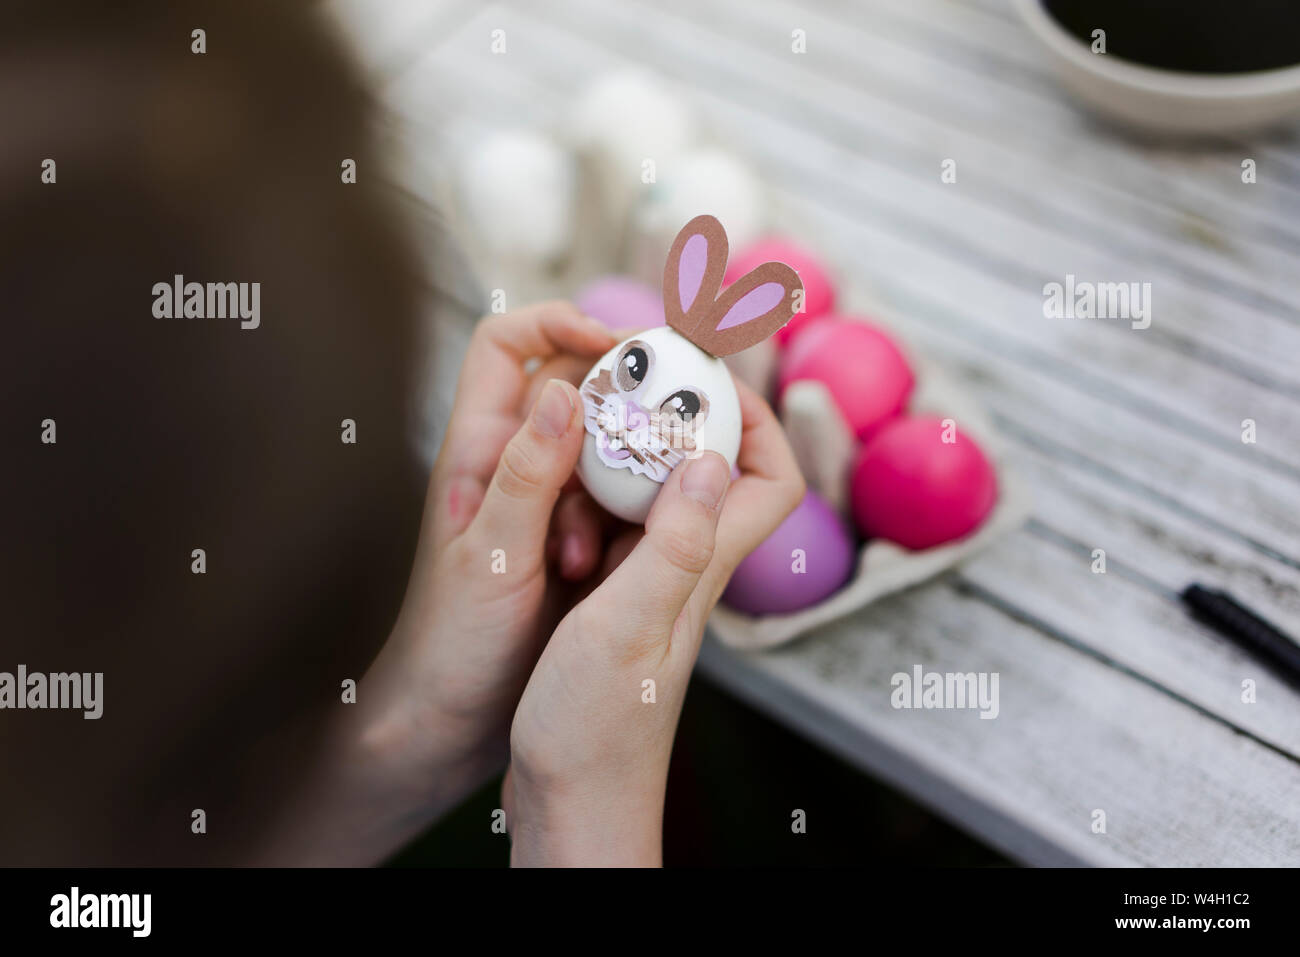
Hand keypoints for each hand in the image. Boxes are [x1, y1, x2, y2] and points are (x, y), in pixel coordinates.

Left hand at [259, 301, 618, 863]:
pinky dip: (631, 515)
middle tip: (662, 425)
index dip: (559, 321)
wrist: (446, 722)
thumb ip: (526, 476)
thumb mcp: (488, 558)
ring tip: (599, 544)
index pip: (508, 342)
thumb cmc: (448, 643)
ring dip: (623, 476)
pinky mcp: (574, 539)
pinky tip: (612, 564)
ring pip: (606, 445)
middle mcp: (513, 463)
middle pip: (576, 384)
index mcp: (476, 449)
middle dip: (618, 400)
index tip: (618, 345)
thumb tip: (565, 391)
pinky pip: (619, 499)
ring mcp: (546, 501)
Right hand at [503, 379, 804, 865]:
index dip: (757, 419)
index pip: (771, 480)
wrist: (571, 804)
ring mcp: (652, 586)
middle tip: (641, 373)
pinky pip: (621, 523)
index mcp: (701, 569)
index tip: (708, 377)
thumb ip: (671, 545)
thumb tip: (707, 460)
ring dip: (637, 448)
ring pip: (665, 492)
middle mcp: (688, 570)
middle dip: (691, 411)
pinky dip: (598, 490)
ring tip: (591, 414)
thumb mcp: (627, 627)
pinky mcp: (615, 604)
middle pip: (721, 471)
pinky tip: (558, 483)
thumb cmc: (596, 731)